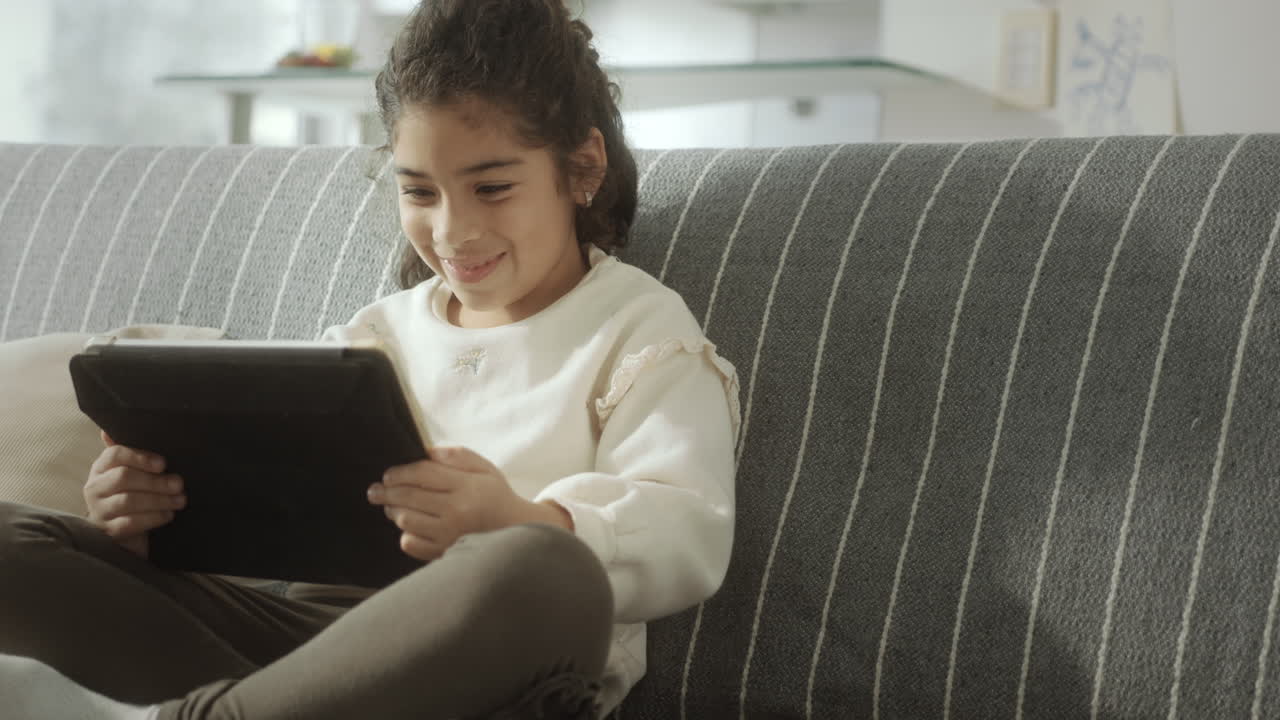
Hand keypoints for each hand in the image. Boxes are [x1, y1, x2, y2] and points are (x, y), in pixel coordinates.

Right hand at [83, 430, 185, 557]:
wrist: (123, 534)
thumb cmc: (131, 496)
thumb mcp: (132, 473)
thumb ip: (132, 455)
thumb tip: (109, 430)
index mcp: (101, 468)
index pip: (114, 455)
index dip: (140, 457)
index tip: (163, 463)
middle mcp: (95, 487)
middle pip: (124, 478)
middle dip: (156, 481)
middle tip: (179, 484)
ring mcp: (99, 511)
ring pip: (128, 501)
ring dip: (159, 500)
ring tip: (180, 500)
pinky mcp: (108, 532)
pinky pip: (131, 523)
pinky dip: (153, 518)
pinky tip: (168, 515)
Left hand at [367, 446, 571, 561]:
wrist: (517, 531)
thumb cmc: (496, 496)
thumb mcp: (484, 468)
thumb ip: (456, 457)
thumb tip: (425, 451)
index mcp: (466, 487)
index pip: (423, 473)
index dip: (400, 472)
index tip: (388, 473)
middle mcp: (457, 511)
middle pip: (409, 497)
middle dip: (386, 491)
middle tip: (375, 490)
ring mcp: (449, 535)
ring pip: (406, 520)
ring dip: (394, 510)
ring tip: (392, 505)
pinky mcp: (445, 553)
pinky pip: (411, 543)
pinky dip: (405, 534)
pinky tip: (410, 527)